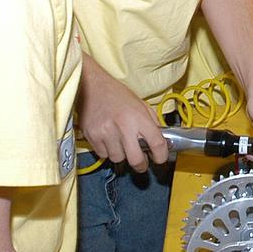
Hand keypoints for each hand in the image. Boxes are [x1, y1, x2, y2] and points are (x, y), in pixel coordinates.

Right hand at [76, 58, 166, 172]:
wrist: (91, 86)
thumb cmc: (116, 94)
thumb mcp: (140, 104)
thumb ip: (151, 122)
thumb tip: (160, 140)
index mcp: (139, 117)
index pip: (157, 144)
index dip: (161, 156)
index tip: (160, 158)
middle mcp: (123, 127)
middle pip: (136, 160)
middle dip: (141, 165)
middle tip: (142, 163)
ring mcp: (106, 133)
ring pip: (118, 159)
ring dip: (122, 155)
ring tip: (120, 142)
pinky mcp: (92, 137)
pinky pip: (103, 155)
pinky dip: (107, 150)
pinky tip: (108, 138)